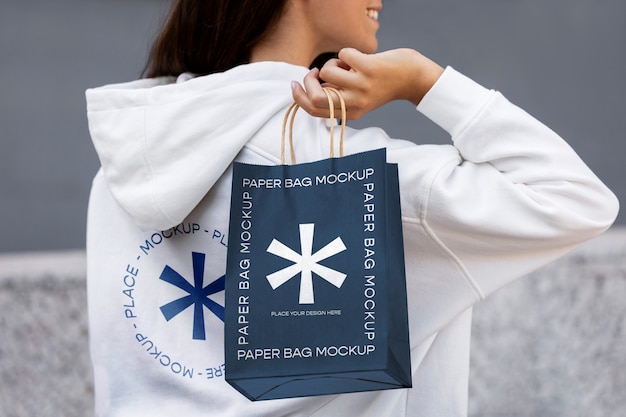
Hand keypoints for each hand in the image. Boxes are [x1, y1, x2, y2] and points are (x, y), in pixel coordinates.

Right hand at [291, 48, 443, 119]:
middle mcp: (355, 103)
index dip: (299, 98)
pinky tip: (359, 59)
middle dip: (308, 80)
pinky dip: (347, 53)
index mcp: (351, 113)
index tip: (295, 85)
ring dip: (332, 64)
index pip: (315, 111)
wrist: (411, 78)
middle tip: (315, 72)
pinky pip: (342, 55)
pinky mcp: (368, 67)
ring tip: (347, 66)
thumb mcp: (359, 101)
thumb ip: (338, 98)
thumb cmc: (382, 86)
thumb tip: (311, 85)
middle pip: (316, 96)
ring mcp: (361, 85)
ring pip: (327, 71)